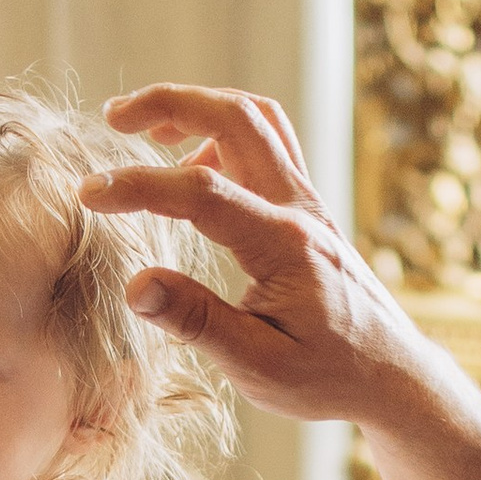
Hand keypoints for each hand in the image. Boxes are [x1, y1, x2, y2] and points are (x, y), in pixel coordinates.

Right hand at [83, 87, 451, 434]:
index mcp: (284, 245)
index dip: (139, 186)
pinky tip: (192, 167)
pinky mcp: (307, 209)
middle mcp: (300, 209)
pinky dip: (223, 133)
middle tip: (115, 118)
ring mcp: (308, 203)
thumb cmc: (328, 377)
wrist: (391, 374)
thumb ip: (197, 323)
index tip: (89, 195)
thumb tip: (136, 287)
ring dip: (199, 107)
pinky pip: (267, 144)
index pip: (201, 191)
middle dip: (170, 102)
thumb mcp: (259, 368)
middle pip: (237, 117)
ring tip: (147, 129)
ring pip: (257, 119)